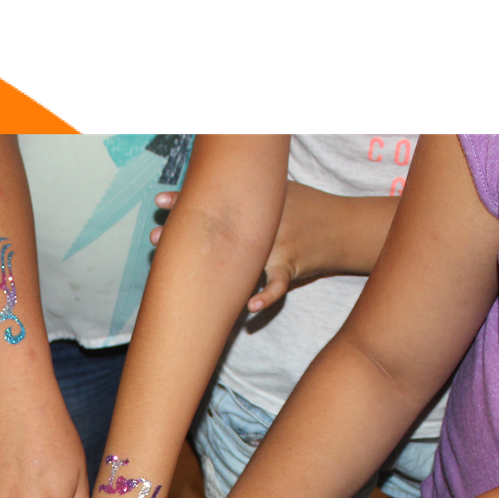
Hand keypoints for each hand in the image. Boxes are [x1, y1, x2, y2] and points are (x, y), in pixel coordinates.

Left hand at [154, 181, 384, 315]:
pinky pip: (277, 284)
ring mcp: (278, 244)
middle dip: (187, 234)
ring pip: (241, 259)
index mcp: (258, 202)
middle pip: (219, 228)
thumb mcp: (281, 192)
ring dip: (214, 271)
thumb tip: (216, 189)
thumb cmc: (307, 209)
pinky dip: (266, 296)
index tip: (159, 199)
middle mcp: (264, 221)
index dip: (187, 199)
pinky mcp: (292, 265)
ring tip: (188, 279)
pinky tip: (251, 308)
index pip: (216, 198)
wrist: (343, 227)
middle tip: (155, 238)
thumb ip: (251, 193)